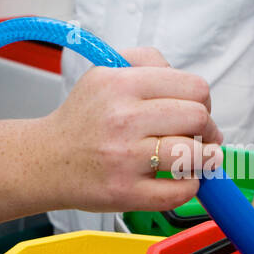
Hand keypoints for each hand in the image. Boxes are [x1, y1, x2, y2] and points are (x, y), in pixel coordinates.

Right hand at [42, 47, 223, 212]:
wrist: (46, 161)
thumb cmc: (83, 120)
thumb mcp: (105, 73)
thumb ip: (148, 61)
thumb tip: (189, 85)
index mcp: (120, 84)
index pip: (192, 86)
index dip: (204, 100)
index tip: (200, 111)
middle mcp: (123, 119)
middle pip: (198, 118)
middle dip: (208, 130)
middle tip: (202, 137)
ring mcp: (125, 158)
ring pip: (193, 154)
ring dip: (205, 159)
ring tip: (196, 159)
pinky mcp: (125, 192)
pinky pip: (180, 191)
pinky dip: (189, 186)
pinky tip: (179, 179)